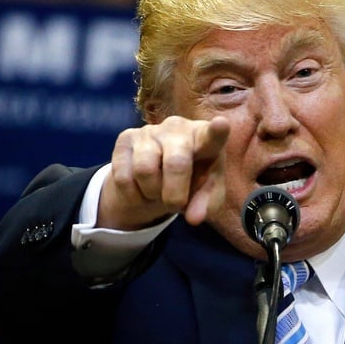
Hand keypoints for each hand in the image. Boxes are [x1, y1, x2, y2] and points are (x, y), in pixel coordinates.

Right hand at [99, 116, 228, 229]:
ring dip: (151, 193)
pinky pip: (123, 176)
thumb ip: (205, 205)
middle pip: (175, 163)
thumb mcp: (205, 193)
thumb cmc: (191, 180)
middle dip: (174, 194)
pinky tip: (141, 188)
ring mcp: (150, 130)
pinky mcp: (125, 138)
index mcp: (204, 139)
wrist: (159, 172)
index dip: (216, 132)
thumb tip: (193, 218)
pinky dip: (133, 194)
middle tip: (176, 206)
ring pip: (145, 170)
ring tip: (158, 191)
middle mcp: (178, 127)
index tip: (221, 125)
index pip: (212, 136)